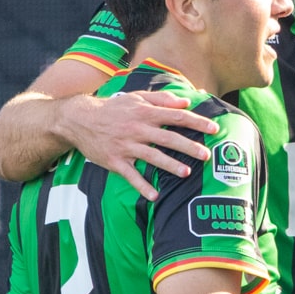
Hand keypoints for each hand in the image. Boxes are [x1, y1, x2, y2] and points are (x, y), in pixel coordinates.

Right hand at [60, 90, 216, 199]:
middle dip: (189, 147)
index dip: (197, 123)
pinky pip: (131, 175)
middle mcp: (138, 129)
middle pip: (168, 138)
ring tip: (186, 173)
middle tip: (206, 155)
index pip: (177, 116)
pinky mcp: (115, 161)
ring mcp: (126, 146)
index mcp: (146, 113)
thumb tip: (187, 102)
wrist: (80, 119)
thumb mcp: (137, 98)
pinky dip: (142, 186)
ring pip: (152, 157)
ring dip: (170, 165)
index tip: (214, 129)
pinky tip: (155, 195)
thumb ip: (162, 99)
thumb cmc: (113, 108)